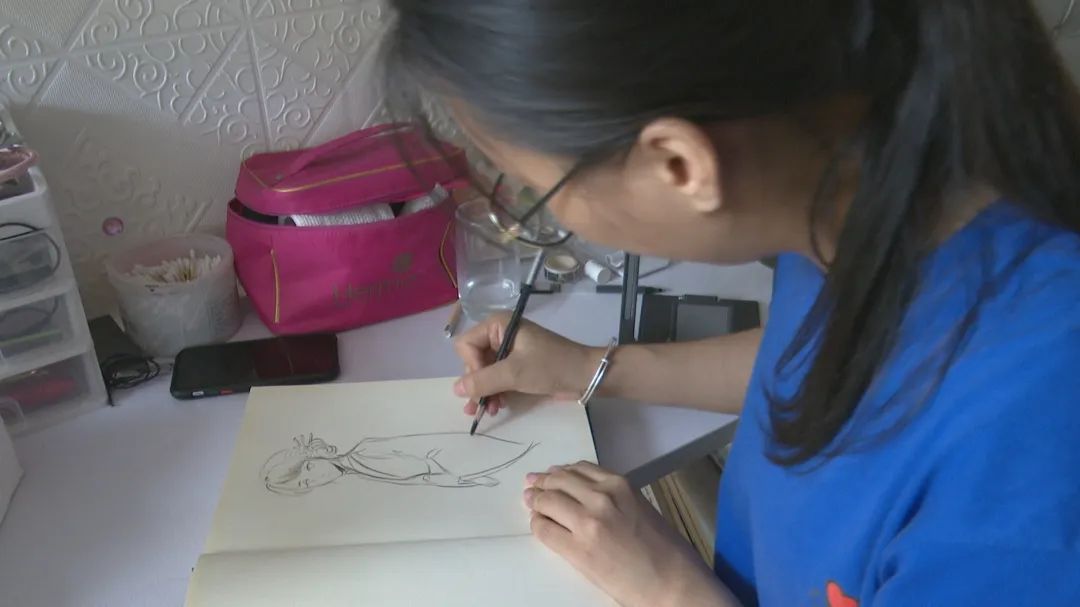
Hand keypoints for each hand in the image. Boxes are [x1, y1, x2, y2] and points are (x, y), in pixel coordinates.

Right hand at [453, 314, 597, 415]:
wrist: (586, 376)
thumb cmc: (551, 366)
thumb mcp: (514, 373)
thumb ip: (482, 381)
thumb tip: (456, 389)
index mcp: (499, 325)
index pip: (466, 345)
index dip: (471, 366)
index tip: (483, 383)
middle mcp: (501, 334)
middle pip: (473, 360)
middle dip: (477, 384)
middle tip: (481, 406)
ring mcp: (510, 351)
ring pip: (484, 372)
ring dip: (485, 392)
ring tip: (489, 411)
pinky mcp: (518, 366)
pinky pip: (497, 378)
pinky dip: (495, 392)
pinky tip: (497, 406)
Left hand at [524, 462, 737, 606]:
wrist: (672, 583)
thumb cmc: (664, 549)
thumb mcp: (639, 507)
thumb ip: (612, 496)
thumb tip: (582, 491)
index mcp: (619, 485)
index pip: (579, 469)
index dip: (560, 472)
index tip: (551, 475)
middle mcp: (601, 497)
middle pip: (559, 481)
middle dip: (542, 483)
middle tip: (532, 485)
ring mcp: (587, 522)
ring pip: (547, 501)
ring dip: (535, 501)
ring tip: (530, 502)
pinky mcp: (577, 549)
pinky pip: (544, 529)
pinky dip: (538, 524)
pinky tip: (539, 525)